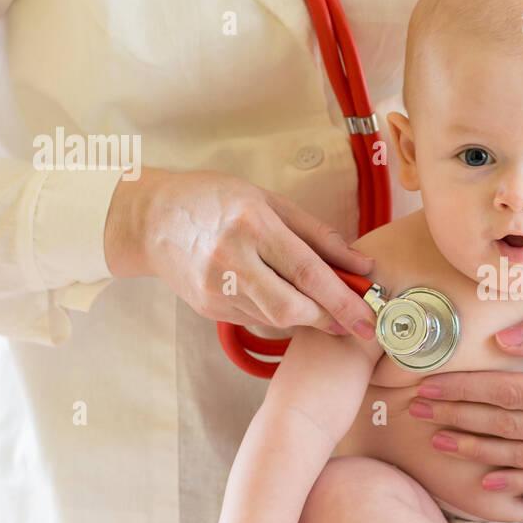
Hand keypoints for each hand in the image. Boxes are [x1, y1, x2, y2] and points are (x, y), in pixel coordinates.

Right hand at [103, 167, 377, 336]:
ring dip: (308, 319)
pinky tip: (286, 300)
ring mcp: (216, 289)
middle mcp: (232, 260)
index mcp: (252, 225)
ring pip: (275, 319)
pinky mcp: (208, 308)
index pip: (308, 272)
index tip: (371, 317)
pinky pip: (257, 319)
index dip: (344, 300)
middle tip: (354, 321)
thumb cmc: (216, 201)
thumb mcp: (271, 202)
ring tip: (324, 308)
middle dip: (329, 320)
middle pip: (291, 308)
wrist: (151, 219)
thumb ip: (320, 236)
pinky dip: (280, 315)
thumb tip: (363, 266)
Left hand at [407, 291, 522, 493]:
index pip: (507, 394)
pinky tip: (485, 480)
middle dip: (457, 419)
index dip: (463, 390)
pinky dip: (517, 484)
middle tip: (417, 412)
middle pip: (507, 428)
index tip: (426, 386)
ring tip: (439, 441)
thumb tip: (502, 343)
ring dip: (477, 451)